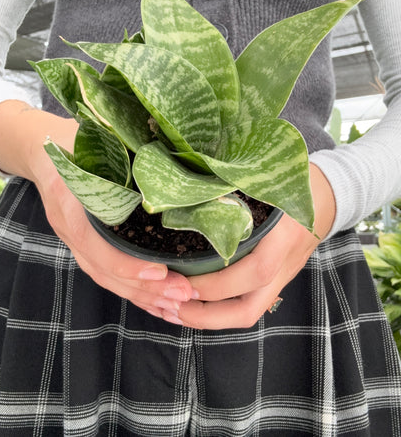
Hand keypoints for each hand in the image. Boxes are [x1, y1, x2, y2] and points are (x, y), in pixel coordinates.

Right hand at [0, 101, 194, 314]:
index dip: (126, 264)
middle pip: (104, 271)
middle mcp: (69, 229)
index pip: (94, 246)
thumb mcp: (91, 139)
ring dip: (142, 297)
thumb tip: (168, 158)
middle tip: (184, 295)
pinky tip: (157, 302)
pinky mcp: (85, 245)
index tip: (161, 271)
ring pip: (106, 279)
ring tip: (177, 307)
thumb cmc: (71, 140)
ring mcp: (74, 241)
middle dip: (145, 289)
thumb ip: (119, 151)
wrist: (39, 148)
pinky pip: (107, 275)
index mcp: (68, 203)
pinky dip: (132, 292)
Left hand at [158, 164, 335, 328]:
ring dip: (208, 319)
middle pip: (248, 310)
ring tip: (172, 310)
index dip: (215, 283)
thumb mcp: (270, 179)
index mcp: (283, 238)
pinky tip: (193, 302)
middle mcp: (283, 265)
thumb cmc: (297, 182)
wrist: (331, 196)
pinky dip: (219, 310)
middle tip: (167, 306)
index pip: (253, 272)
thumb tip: (194, 191)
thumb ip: (239, 187)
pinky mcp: (276, 280)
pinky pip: (249, 303)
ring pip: (248, 313)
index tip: (177, 278)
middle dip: (205, 316)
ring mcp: (282, 277)